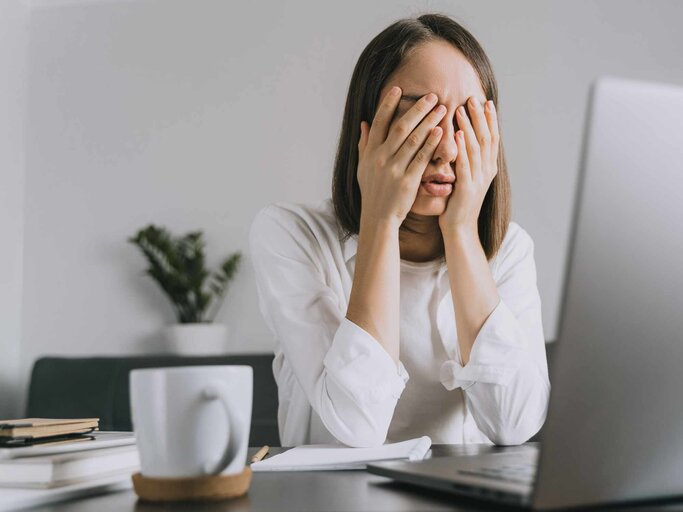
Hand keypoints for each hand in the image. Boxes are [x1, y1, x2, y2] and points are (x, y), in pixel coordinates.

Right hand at [357, 86, 446, 227]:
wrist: (378, 218)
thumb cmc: (372, 192)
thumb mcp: (363, 168)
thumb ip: (364, 144)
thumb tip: (364, 123)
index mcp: (370, 153)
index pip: (379, 122)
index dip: (388, 104)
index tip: (399, 89)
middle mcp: (381, 158)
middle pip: (400, 127)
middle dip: (417, 110)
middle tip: (432, 96)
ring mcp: (394, 169)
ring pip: (413, 140)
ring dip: (428, 122)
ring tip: (442, 110)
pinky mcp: (408, 181)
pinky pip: (421, 158)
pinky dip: (431, 144)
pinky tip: (441, 132)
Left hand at [439, 97, 499, 233]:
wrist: (460, 228)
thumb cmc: (458, 203)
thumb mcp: (467, 178)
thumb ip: (468, 160)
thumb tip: (463, 139)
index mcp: (488, 168)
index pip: (492, 138)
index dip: (490, 119)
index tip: (485, 101)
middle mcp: (486, 171)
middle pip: (486, 138)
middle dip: (480, 117)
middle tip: (473, 98)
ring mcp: (478, 179)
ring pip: (476, 147)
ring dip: (469, 126)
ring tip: (463, 109)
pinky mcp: (467, 188)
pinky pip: (465, 163)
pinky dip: (461, 147)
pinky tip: (456, 133)